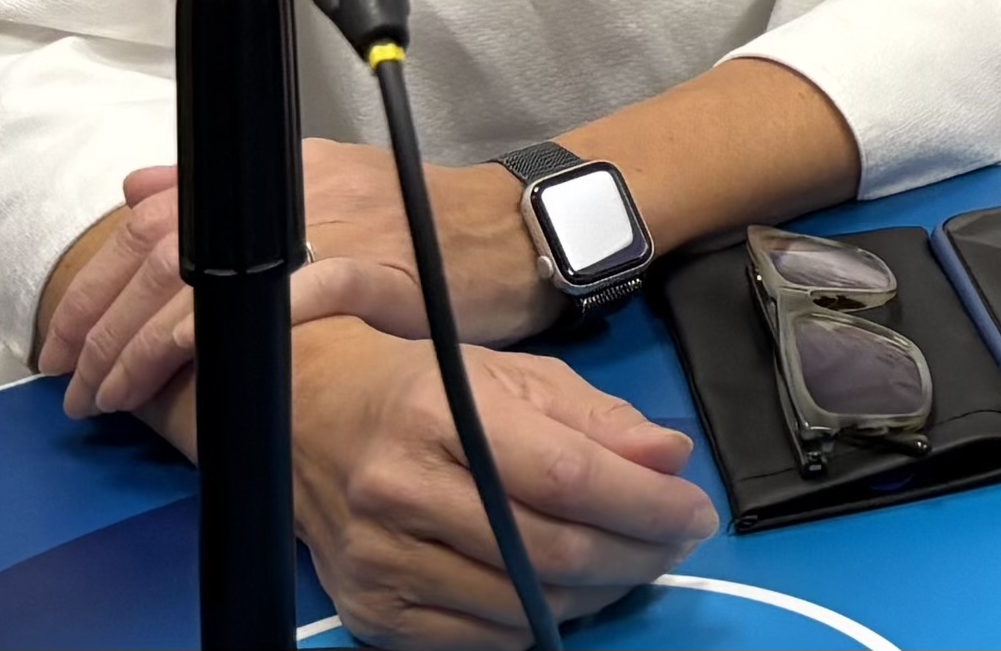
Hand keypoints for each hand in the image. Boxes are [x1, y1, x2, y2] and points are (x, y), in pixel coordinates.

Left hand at [39, 149, 548, 426]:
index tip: (61, 345)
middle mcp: (289, 194)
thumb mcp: (319, 180)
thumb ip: (225, 188)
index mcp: (270, 174)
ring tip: (113, 396)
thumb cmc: (413, 217)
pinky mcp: (373, 271)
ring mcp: (329, 231)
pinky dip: (237, 328)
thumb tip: (135, 186)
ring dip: (147, 345)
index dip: (94, 285)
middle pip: (164, 256)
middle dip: (103, 327)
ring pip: (211, 281)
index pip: (151, 221)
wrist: (506, 230)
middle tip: (73, 386)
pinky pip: (291, 298)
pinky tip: (201, 362)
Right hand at [287, 315, 712, 648]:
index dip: (646, 503)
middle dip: (637, 554)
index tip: (696, 510)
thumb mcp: (511, 377)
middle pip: (550, 551)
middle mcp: (400, 490)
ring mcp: (379, 560)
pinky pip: (483, 639)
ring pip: (523, 604)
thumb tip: (670, 458)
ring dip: (600, 593)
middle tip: (677, 542)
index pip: (566, 476)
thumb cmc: (422, 390)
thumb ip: (595, 420)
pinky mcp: (371, 612)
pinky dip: (540, 621)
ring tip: (630, 562)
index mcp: (440, 414)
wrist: (304, 419)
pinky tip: (566, 590)